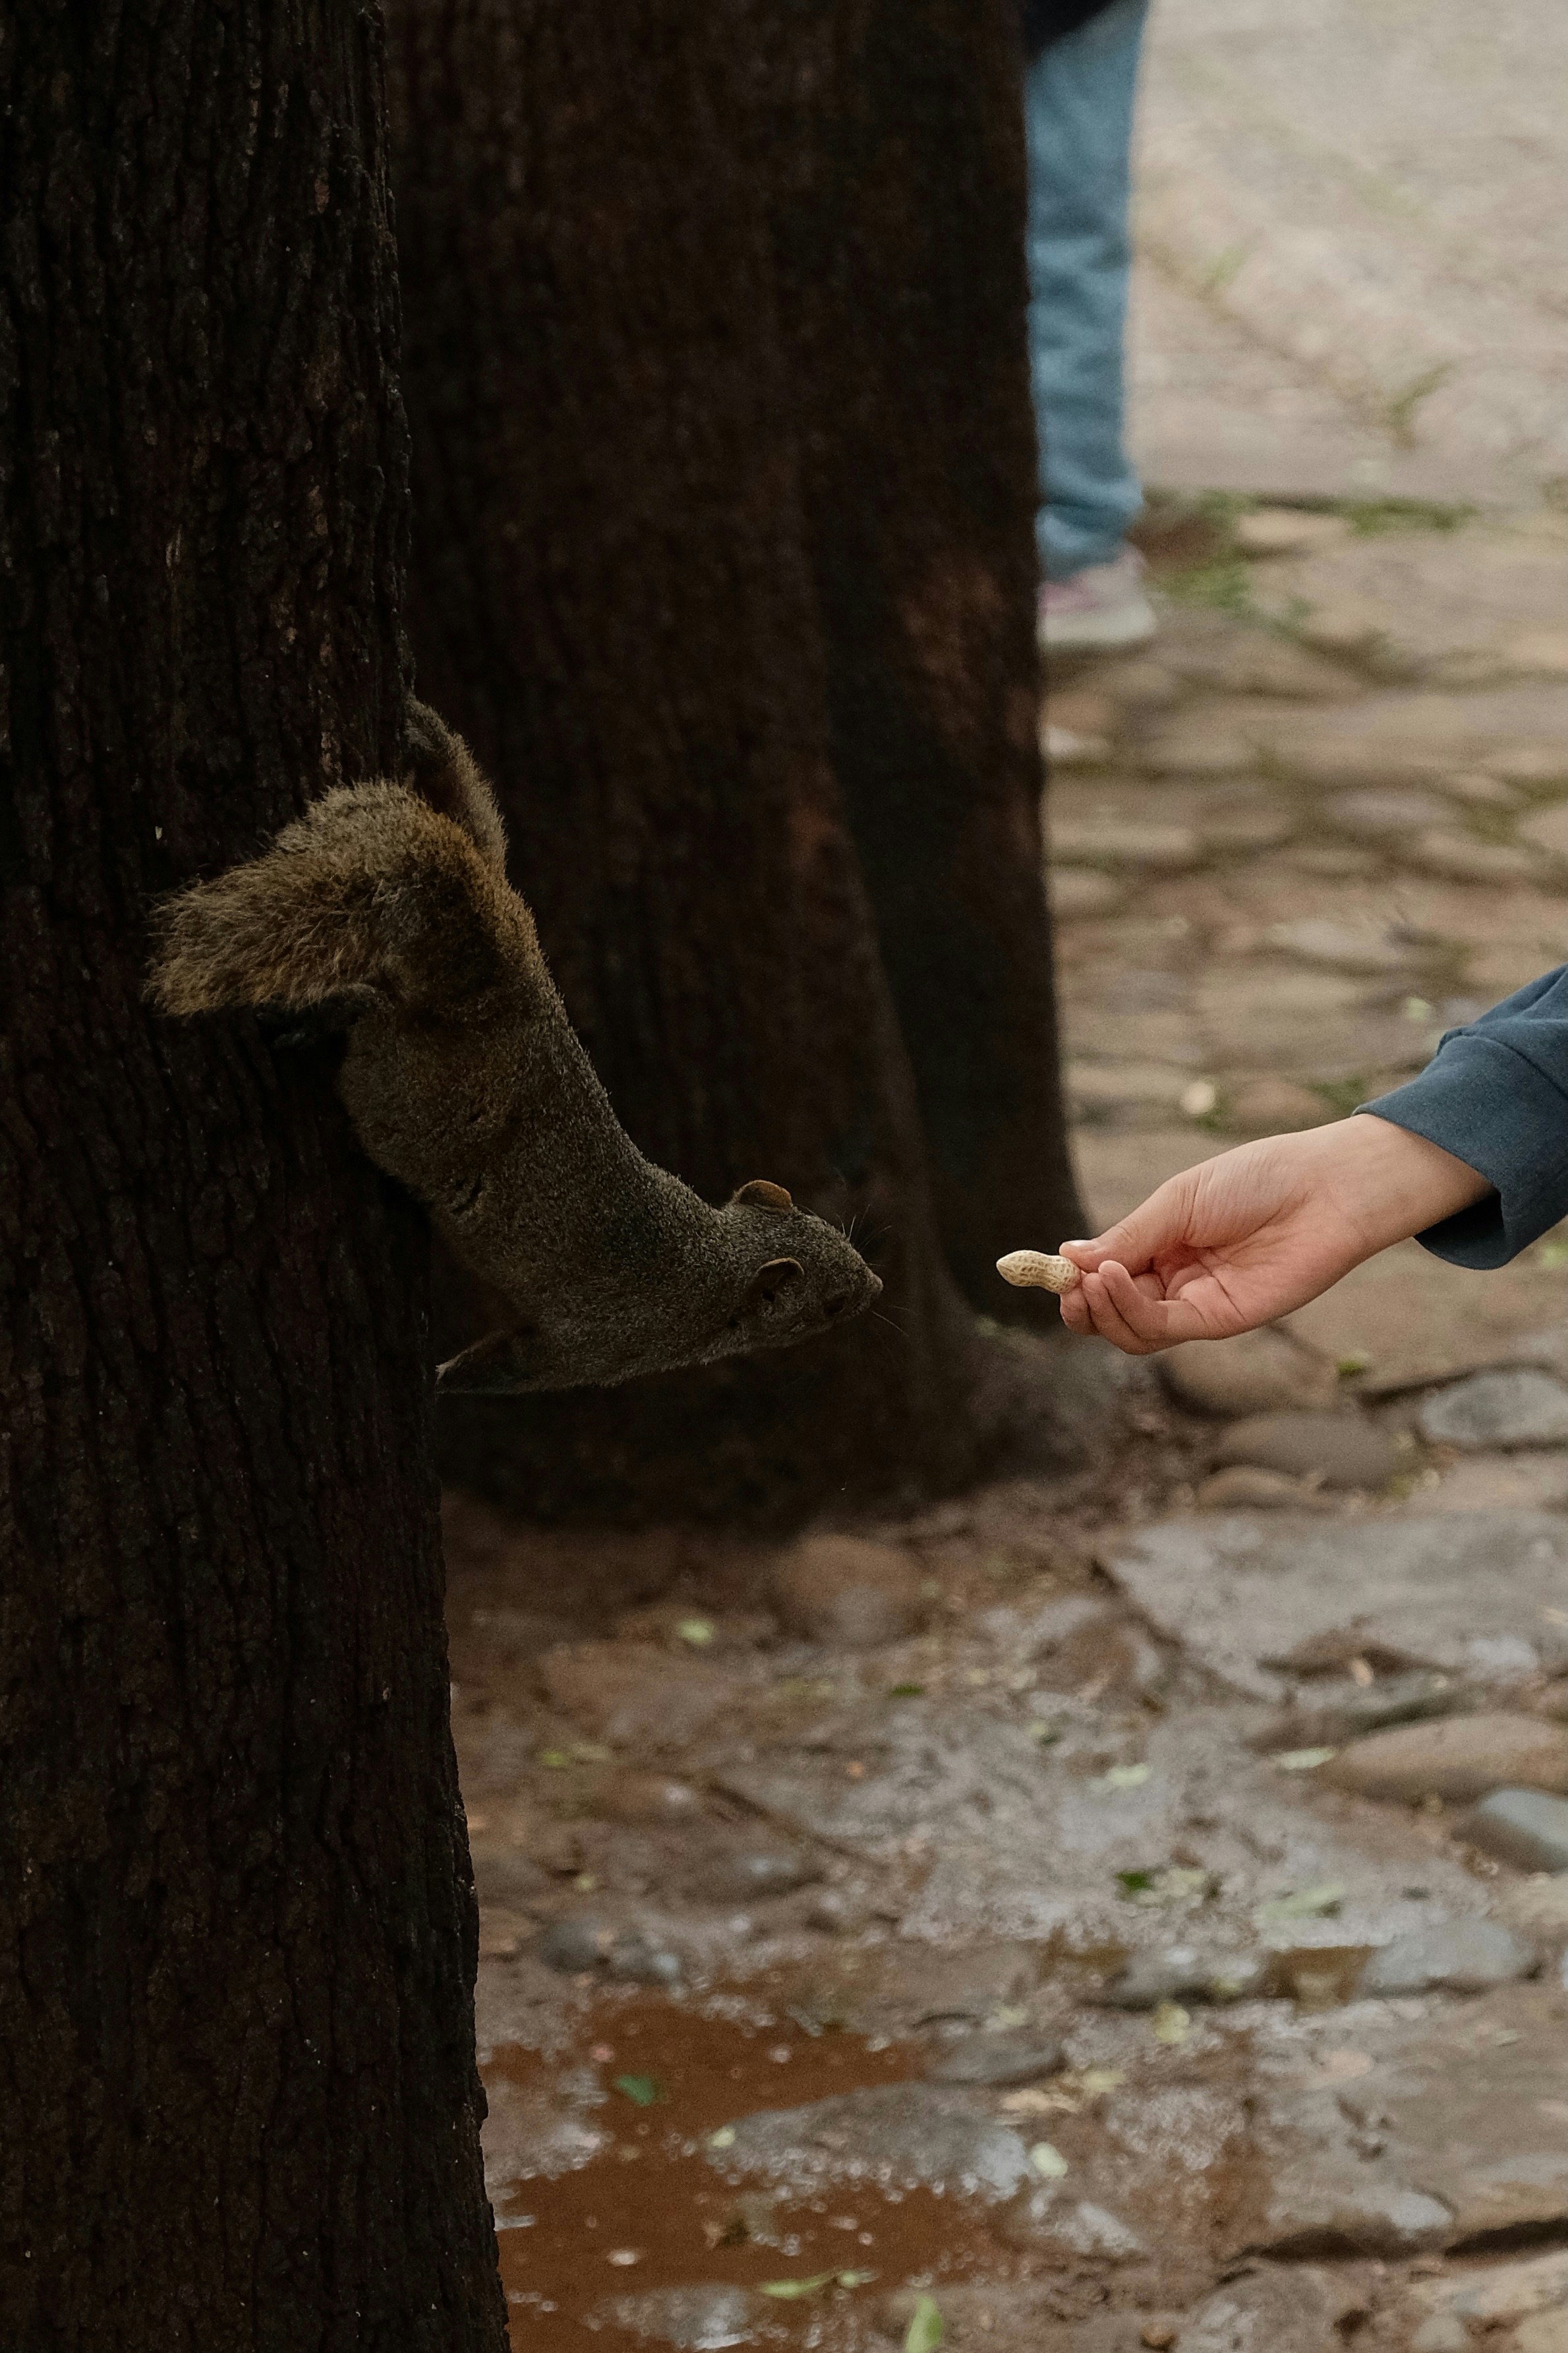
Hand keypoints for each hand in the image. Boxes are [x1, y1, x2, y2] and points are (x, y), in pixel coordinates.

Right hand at [1056, 1115, 1491, 1354]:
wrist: (1324, 1190)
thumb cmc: (1257, 1181)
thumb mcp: (1178, 1201)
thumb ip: (1129, 1237)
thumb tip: (1070, 1259)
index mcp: (1163, 1245)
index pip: (1106, 1275)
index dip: (1076, 1278)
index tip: (1050, 1268)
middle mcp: (1176, 1280)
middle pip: (1112, 1311)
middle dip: (1082, 1304)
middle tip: (1067, 1287)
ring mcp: (1197, 1303)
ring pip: (1131, 1330)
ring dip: (1101, 1311)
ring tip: (1090, 1283)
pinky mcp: (1220, 1321)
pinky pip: (1161, 1329)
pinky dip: (1129, 1311)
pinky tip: (1115, 1280)